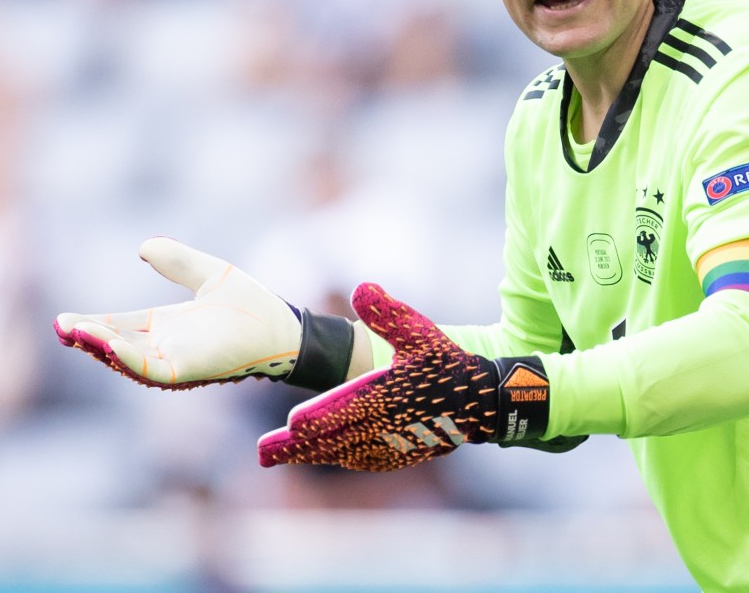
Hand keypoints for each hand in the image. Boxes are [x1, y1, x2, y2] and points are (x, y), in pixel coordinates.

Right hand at [54, 237, 353, 390]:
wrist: (283, 327)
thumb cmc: (250, 305)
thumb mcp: (209, 273)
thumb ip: (178, 261)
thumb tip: (144, 246)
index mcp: (165, 327)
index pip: (119, 327)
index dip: (93, 324)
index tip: (64, 321)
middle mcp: (166, 348)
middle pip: (116, 346)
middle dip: (88, 340)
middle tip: (60, 327)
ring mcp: (176, 362)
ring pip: (128, 360)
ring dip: (102, 348)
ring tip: (76, 332)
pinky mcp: (190, 371)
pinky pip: (153, 370)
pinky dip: (129, 359)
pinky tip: (110, 344)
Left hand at [258, 282, 552, 470]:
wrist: (485, 400)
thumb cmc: (449, 362)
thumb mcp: (421, 331)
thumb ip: (388, 312)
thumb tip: (360, 287)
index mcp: (389, 396)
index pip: (347, 409)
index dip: (319, 418)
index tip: (292, 425)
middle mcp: (387, 425)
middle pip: (336, 439)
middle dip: (297, 447)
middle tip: (263, 453)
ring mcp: (395, 444)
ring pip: (346, 453)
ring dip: (313, 455)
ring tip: (281, 454)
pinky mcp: (404, 453)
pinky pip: (367, 461)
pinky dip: (343, 459)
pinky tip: (331, 456)